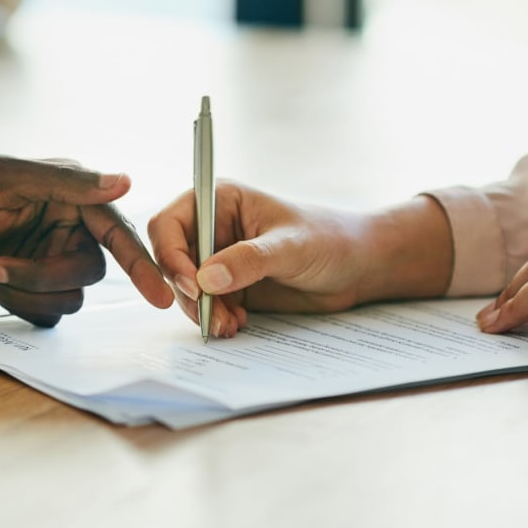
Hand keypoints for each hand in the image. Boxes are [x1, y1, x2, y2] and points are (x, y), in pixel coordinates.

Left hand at [0, 156, 173, 326]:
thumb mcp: (2, 180)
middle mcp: (64, 227)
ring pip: (70, 297)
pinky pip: (49, 314)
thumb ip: (65, 182)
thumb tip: (125, 180)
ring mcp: (47, 262)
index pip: (115, 228)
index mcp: (66, 194)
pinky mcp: (29, 291)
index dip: (139, 261)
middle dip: (42, 276)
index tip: (159, 294)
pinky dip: (16, 305)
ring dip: (24, 292)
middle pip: (89, 269)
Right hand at [147, 182, 452, 337]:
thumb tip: (205, 278)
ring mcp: (218, 259)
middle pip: (171, 261)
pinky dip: (214, 319)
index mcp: (218, 201)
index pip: (169, 225)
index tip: (191, 285)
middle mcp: (211, 228)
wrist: (358, 268)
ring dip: (201, 311)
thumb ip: (248, 260)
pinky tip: (236, 325)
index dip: (170, 255)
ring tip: (229, 326)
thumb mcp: (290, 247)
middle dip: (186, 291)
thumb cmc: (330, 240)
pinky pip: (205, 305)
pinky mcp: (229, 286)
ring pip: (185, 289)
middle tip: (211, 315)